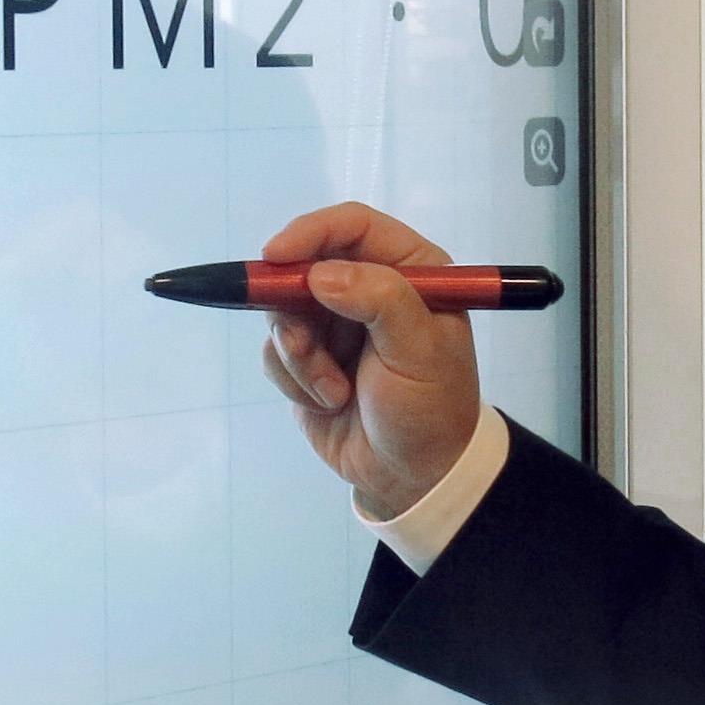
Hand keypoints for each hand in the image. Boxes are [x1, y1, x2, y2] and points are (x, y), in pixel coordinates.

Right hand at [252, 202, 484, 519]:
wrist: (411, 477)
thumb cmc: (430, 409)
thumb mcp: (418, 351)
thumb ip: (379, 300)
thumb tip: (320, 275)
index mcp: (410, 270)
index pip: (353, 226)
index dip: (311, 233)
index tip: (275, 257)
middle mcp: (369, 287)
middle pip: (304, 265)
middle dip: (295, 309)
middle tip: (302, 344)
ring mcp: (335, 322)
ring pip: (282, 312)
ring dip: (301, 355)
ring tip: (334, 390)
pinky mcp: (308, 357)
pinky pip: (275, 352)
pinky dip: (295, 379)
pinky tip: (330, 402)